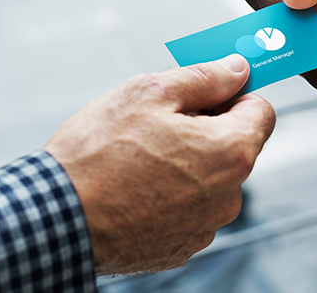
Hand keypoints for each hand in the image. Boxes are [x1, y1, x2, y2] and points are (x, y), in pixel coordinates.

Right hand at [44, 55, 274, 274]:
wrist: (55, 217)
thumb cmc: (99, 151)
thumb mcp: (151, 92)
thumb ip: (204, 77)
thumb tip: (237, 68)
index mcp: (231, 152)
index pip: (261, 110)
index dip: (233, 94)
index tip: (206, 91)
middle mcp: (228, 196)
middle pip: (233, 146)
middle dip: (204, 128)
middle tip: (158, 121)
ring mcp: (204, 227)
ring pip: (208, 178)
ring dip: (185, 162)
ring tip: (138, 157)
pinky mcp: (179, 248)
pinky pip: (187, 208)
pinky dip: (169, 194)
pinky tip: (134, 186)